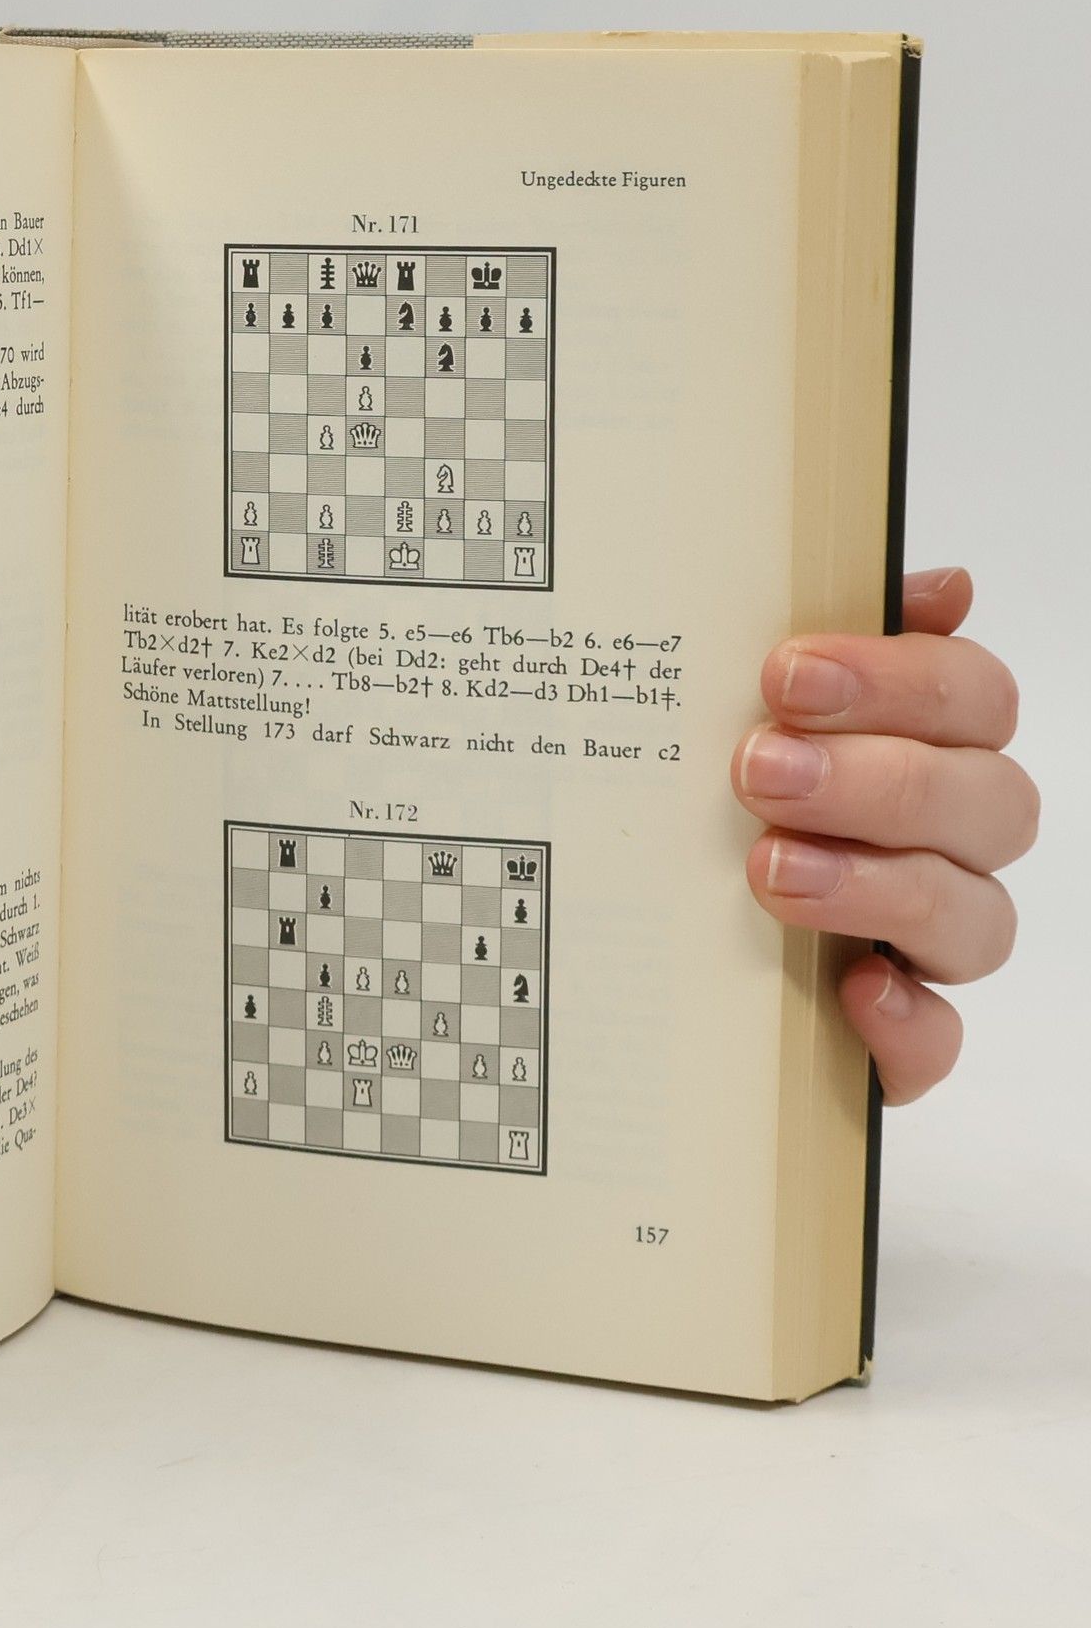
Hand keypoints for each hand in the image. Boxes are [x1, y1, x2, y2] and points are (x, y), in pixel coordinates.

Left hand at [733, 568, 1036, 1104]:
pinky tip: (849, 990)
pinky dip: (905, 1021)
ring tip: (770, 868)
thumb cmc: (708, 802)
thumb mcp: (732, 710)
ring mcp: (925, 946)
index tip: (787, 673)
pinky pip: (938, 1042)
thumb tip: (942, 585)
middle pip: (985, 802)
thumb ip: (822, 648)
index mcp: (925, 749)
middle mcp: (945, 845)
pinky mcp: (894, 1039)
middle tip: (758, 768)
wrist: (642, 938)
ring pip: (975, 918)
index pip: (973, 697)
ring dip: (878, 887)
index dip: (898, 680)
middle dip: (874, 779)